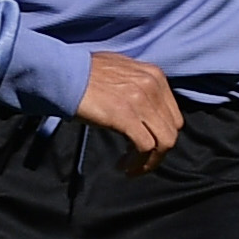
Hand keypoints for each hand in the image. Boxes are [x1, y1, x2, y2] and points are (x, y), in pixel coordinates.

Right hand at [76, 51, 182, 174]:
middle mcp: (153, 86)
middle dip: (158, 152)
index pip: (174, 115)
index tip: (149, 147)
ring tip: (133, 167)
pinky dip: (137, 161)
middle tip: (140, 161)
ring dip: (150, 161)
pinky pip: (145, 147)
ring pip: (164, 142)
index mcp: (155, 76)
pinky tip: (123, 165)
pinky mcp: (126, 116)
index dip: (163, 135)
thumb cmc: (86, 73)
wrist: (65, 73)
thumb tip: (146, 109)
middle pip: (172, 131)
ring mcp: (141, 101)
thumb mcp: (123, 71)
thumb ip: (140, 86)